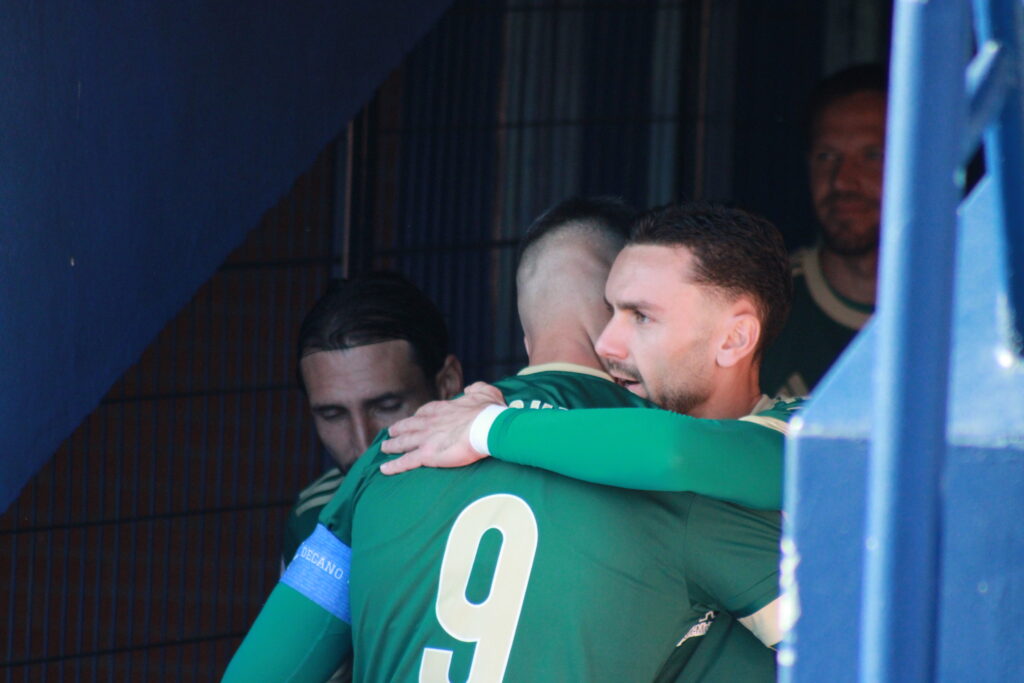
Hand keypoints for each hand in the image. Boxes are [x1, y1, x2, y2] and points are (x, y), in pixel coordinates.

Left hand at [379, 382, 505, 474]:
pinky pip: (405, 461)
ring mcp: (426, 439)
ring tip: (384, 447)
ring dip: (392, 445)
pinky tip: (384, 469)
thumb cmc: (488, 412)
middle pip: (408, 426)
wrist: (487, 427)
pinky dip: (393, 466)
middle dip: (398, 429)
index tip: (415, 418)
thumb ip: (477, 389)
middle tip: (390, 432)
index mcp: (442, 409)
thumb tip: (470, 389)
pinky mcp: (426, 455)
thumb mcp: (485, 392)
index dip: (418, 416)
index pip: (425, 412)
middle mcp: (429, 423)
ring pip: (403, 443)